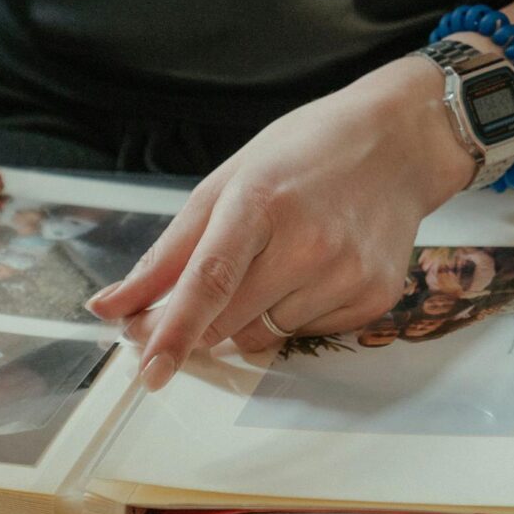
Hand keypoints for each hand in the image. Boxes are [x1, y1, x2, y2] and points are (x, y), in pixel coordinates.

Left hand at [85, 52, 478, 386]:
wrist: (400, 143)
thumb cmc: (307, 153)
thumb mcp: (228, 181)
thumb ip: (168, 251)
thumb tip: (113, 305)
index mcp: (262, 201)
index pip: (209, 282)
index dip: (174, 331)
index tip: (149, 369)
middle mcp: (309, 243)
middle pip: (228, 321)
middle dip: (196, 323)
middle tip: (191, 298)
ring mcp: (347, 274)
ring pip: (261, 337)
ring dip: (249, 315)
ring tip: (277, 257)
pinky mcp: (373, 299)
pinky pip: (304, 335)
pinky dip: (291, 314)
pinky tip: (312, 269)